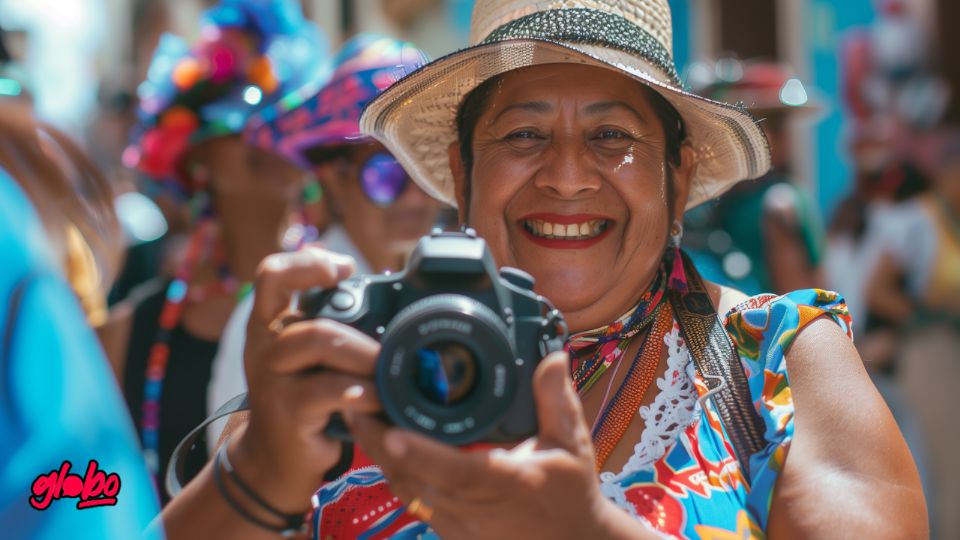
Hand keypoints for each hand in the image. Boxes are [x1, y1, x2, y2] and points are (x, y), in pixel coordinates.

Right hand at [231, 247, 381, 512]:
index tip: (346, 268)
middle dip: (361, 334)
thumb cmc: (306, 401)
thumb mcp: (311, 359)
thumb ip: (332, 328)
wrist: (275, 460)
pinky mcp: (286, 411)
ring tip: (386, 373)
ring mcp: (271, 379)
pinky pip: (331, 389)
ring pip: (319, 341)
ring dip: (364, 356)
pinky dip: (363, 391)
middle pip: (313, 317)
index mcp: (269, 323)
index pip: (272, 274)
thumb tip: (389, 300)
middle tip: (388, 352)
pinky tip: (376, 399)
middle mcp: (264, 345)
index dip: (308, 263)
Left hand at [348, 351, 637, 538]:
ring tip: (358, 414)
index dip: (420, 452)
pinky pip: (410, 499)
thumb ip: (556, 401)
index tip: (390, 430)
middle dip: (379, 442)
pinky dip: (392, 470)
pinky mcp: (447, 529)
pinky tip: (378, 442)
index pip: (455, 469)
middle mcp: (472, 508)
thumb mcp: (570, 446)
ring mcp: (456, 523)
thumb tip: (552, 357)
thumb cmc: (569, 495)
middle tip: (356, 402)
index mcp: (503, 484)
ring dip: (378, 455)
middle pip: (413, 477)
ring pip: (405, 490)